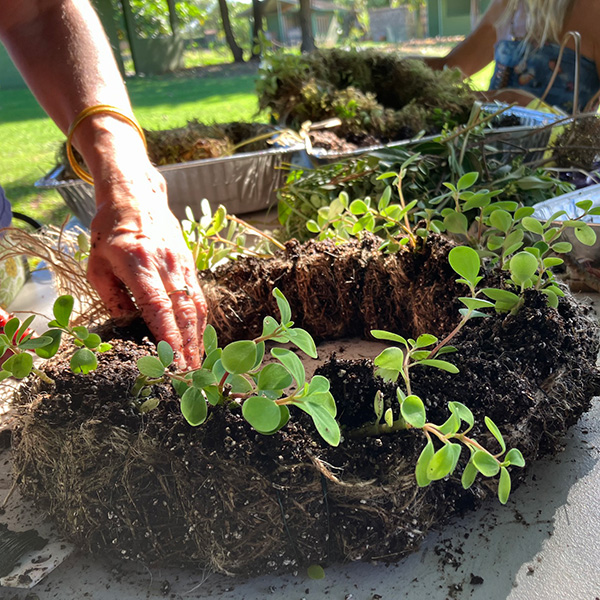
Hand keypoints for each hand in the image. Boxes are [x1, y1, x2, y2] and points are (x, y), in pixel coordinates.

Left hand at [87, 167, 206, 368]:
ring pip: (196, 306)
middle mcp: (166, 264)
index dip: (168, 338)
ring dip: (198, 338)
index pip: (158, 307)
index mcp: (138, 263)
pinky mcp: (190, 265)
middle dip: (188, 347)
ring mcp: (182, 264)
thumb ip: (112, 297)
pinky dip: (200, 322)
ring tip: (198, 363)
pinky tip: (198, 339)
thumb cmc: (109, 230)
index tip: (173, 363)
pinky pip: (198, 297)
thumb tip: (128, 325)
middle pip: (183, 312)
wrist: (136, 196)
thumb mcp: (97, 263)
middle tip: (190, 375)